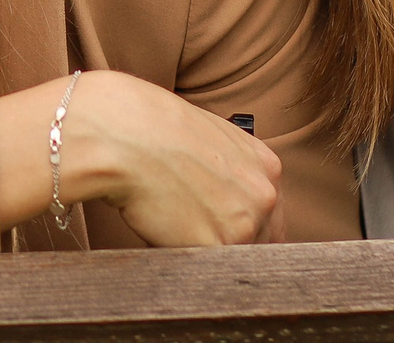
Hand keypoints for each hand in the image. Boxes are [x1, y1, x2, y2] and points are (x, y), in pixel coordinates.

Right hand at [0, 70, 281, 245]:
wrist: (122, 134)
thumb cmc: (151, 126)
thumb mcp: (210, 136)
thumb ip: (231, 167)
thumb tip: (225, 192)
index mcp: (266, 165)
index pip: (271, 213)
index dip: (246, 224)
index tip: (223, 226)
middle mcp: (264, 195)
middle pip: (262, 240)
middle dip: (232, 242)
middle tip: (194, 229)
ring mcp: (244, 224)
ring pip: (233, 257)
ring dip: (207, 251)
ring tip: (173, 223)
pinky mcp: (215, 248)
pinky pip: (206, 267)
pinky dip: (186, 258)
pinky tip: (162, 231)